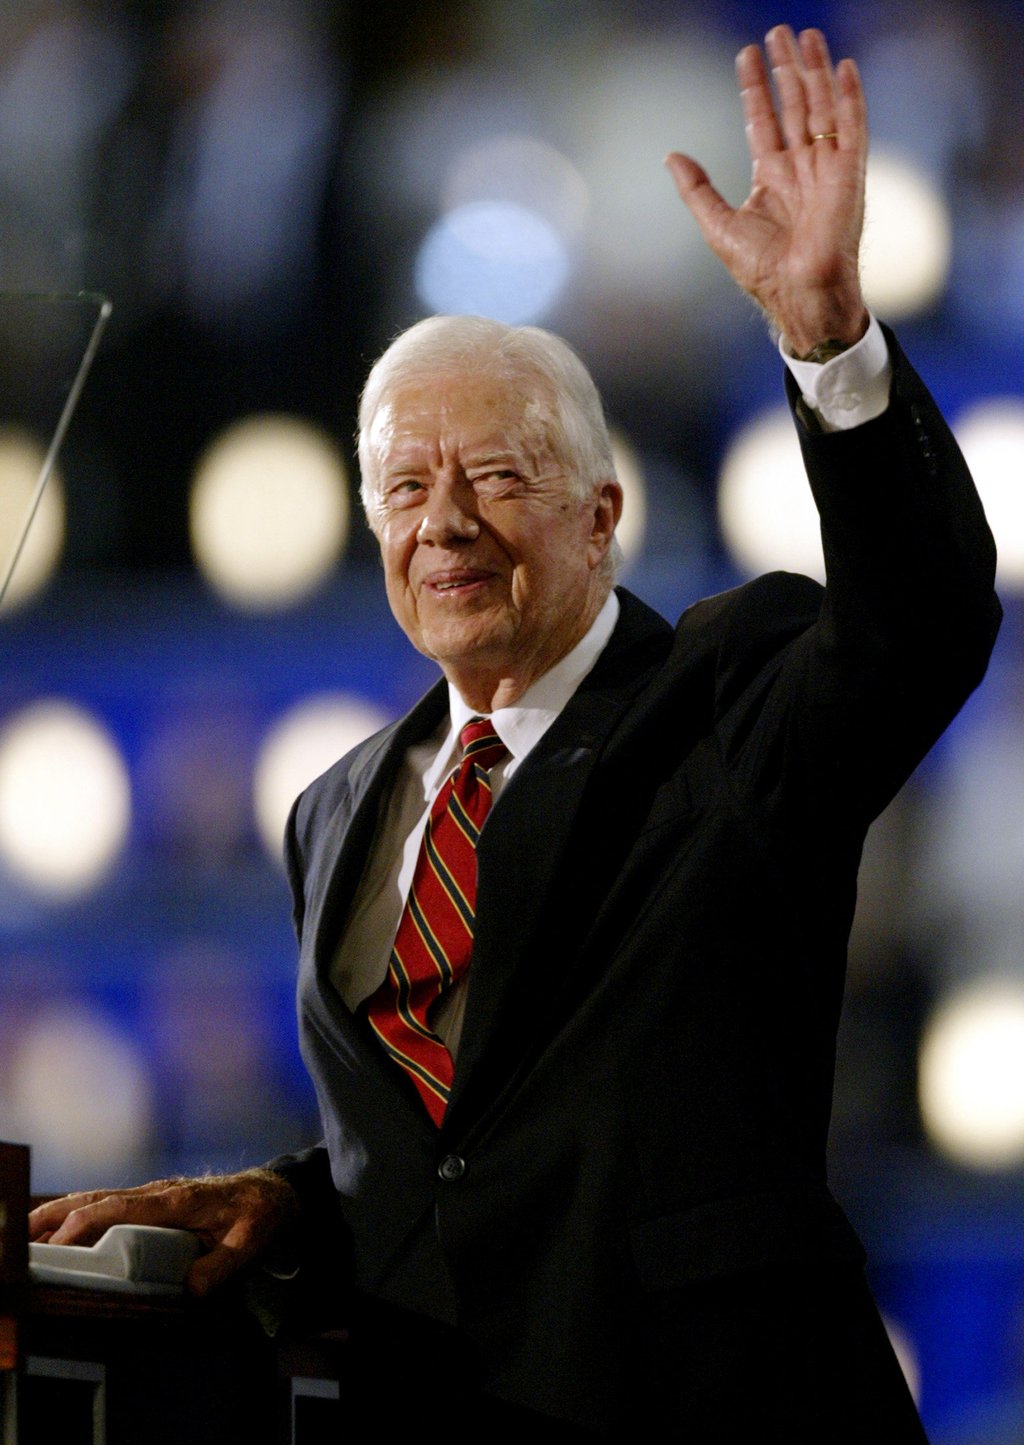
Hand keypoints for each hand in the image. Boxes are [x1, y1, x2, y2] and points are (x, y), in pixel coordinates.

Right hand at [28, 1169, 298, 1297]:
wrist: (271, 1191)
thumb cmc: (258, 1214)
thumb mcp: (248, 1243)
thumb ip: (219, 1268)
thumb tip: (187, 1290)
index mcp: (176, 1200)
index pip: (119, 1208)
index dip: (85, 1224)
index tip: (59, 1245)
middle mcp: (159, 1193)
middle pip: (99, 1197)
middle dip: (58, 1213)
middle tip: (24, 1232)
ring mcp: (155, 1194)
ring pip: (100, 1197)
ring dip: (64, 1211)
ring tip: (32, 1231)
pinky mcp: (155, 1201)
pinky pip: (111, 1203)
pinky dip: (82, 1212)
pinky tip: (66, 1229)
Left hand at [665, 24, 868, 355]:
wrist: (800, 292)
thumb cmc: (763, 271)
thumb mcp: (719, 225)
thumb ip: (697, 189)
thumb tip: (672, 157)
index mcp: (772, 178)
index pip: (763, 120)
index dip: (755, 88)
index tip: (747, 54)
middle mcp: (801, 167)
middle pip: (794, 105)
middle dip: (785, 69)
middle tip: (778, 31)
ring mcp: (827, 167)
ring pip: (821, 106)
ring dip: (814, 70)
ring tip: (806, 36)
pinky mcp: (850, 171)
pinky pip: (852, 125)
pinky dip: (848, 95)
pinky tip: (842, 67)